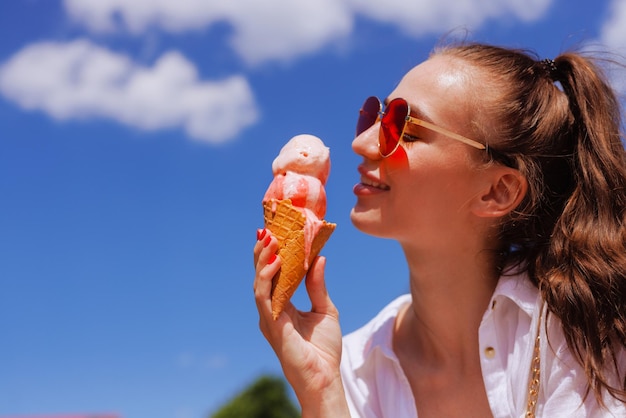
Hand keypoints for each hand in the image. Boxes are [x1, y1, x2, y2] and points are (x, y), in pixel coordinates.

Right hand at [253, 228, 349, 416]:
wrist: (324, 378)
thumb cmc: (324, 349)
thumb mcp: (325, 309)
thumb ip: (317, 285)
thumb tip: (318, 258)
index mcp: (283, 305)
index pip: (274, 274)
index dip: (273, 254)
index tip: (276, 232)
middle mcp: (272, 309)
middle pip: (263, 274)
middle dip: (264, 251)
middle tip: (269, 229)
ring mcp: (269, 317)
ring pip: (259, 282)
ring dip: (263, 259)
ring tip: (271, 239)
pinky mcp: (271, 324)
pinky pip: (263, 296)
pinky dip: (267, 277)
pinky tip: (275, 262)